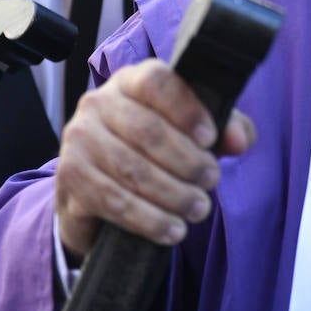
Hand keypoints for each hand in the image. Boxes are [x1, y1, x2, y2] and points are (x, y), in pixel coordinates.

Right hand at [55, 59, 256, 258]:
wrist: (96, 189)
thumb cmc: (154, 149)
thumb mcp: (193, 130)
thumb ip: (225, 127)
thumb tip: (239, 140)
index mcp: (131, 80)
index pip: (157, 81)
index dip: (186, 108)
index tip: (210, 137)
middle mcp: (98, 103)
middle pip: (147, 130)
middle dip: (187, 161)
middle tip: (212, 181)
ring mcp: (79, 140)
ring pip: (132, 169)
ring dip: (172, 194)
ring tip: (199, 209)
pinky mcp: (70, 178)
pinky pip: (114, 201)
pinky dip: (148, 219)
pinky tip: (172, 230)